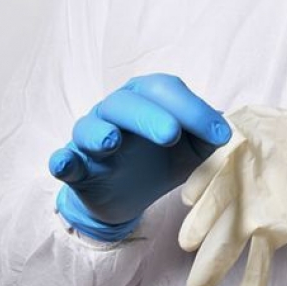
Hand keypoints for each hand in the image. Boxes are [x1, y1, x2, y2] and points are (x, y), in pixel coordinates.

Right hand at [48, 74, 230, 240]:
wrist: (131, 195)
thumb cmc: (163, 161)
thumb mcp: (194, 150)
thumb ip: (208, 137)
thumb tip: (223, 127)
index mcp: (147, 99)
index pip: (166, 90)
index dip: (192, 109)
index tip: (219, 135)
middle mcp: (116, 111)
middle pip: (127, 103)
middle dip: (150, 117)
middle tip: (171, 134)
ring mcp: (92, 137)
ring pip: (90, 127)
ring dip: (101, 133)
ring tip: (112, 142)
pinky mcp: (77, 166)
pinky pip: (63, 159)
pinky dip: (62, 160)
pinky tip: (66, 163)